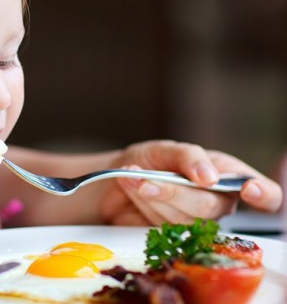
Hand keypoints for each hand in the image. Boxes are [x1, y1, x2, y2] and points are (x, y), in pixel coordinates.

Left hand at [99, 140, 282, 225]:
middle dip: (174, 191)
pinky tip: (134, 189)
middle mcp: (218, 201)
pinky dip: (144, 204)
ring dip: (153, 196)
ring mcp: (196, 222)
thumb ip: (189, 157)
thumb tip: (209, 176)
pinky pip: (162, 227)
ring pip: (182, 219)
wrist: (118, 177)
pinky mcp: (174, 236)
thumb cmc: (150, 161)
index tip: (248, 189)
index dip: (264, 194)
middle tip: (147, 179)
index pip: (266, 194)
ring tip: (135, 178)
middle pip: (210, 206)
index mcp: (228, 175)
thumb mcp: (166, 149)